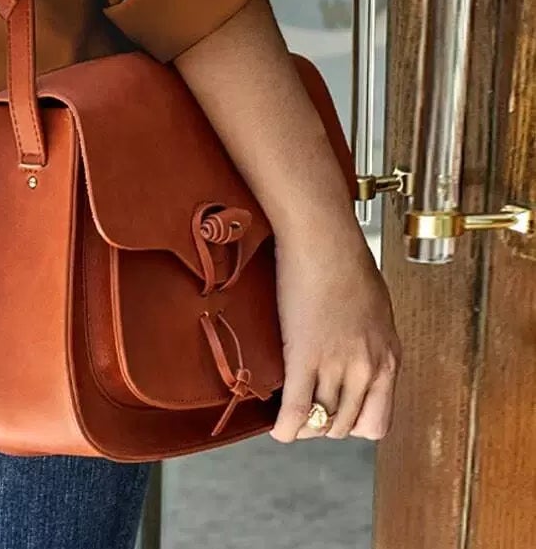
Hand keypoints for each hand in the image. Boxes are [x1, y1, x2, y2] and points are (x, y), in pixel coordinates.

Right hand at [269, 219, 400, 442]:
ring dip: (305, 427)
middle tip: (308, 415)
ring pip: (322, 422)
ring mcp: (338, 366)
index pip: (377, 421)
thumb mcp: (376, 309)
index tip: (336, 416)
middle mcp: (368, 369)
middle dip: (325, 427)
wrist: (325, 238)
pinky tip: (277, 427)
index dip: (353, 425)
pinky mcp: (306, 356)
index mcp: (388, 358)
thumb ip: (370, 340)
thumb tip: (356, 350)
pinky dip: (286, 427)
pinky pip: (297, 409)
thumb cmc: (347, 259)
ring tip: (291, 419)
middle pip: (346, 426)